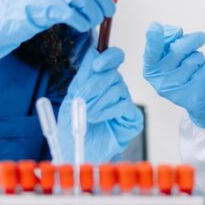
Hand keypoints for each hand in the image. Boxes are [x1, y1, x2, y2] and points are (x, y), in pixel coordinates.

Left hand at [57, 47, 143, 162]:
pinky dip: (107, 111)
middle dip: (93, 85)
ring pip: (117, 88)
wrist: (76, 150)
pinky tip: (97, 118)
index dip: (108, 57)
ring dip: (97, 101)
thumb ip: (83, 76)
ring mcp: (125, 101)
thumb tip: (94, 55)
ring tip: (87, 114)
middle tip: (81, 99)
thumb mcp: (72, 96)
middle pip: (112, 73)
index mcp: (101, 78)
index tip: (97, 66)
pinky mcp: (132, 117)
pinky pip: (123, 105)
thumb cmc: (73, 125)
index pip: (112, 57)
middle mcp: (115, 87)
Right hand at [142, 22, 204, 129]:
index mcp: (151, 68)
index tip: (154, 27)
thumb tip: (175, 32)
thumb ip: (169, 43)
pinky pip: (203, 71)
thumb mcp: (172, 57)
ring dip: (199, 58)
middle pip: (178, 50)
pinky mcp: (191, 97)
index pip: (151, 52)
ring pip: (194, 59)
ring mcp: (175, 90)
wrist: (204, 99)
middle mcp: (159, 80)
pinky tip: (200, 77)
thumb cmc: (186, 72)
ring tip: (195, 67)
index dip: (153, 39)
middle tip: (200, 37)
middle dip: (192, 40)